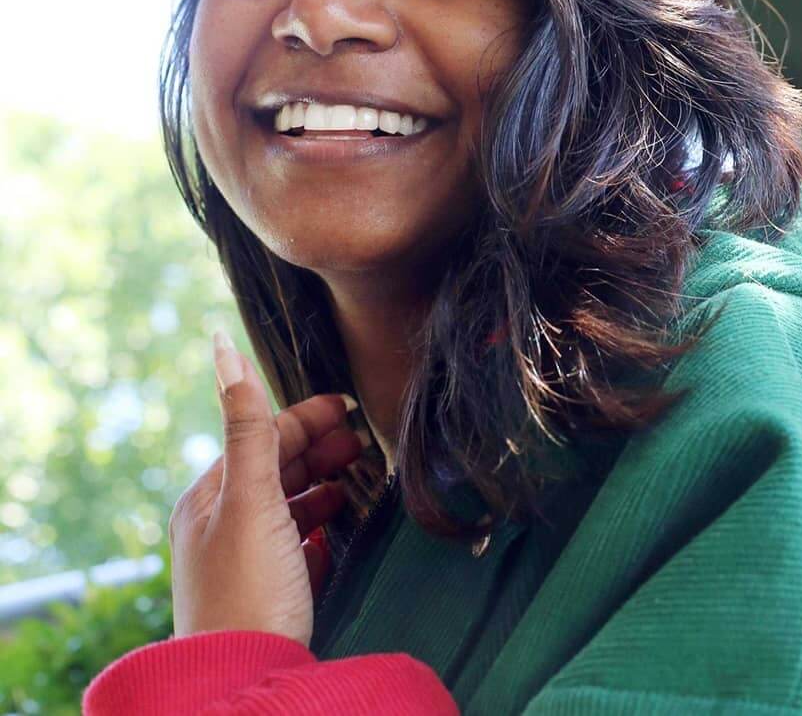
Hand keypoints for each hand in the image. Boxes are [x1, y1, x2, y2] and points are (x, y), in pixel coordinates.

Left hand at [168, 329, 368, 647]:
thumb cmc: (246, 592)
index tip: (350, 407)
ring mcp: (242, 563)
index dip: (305, 418)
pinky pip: (295, 546)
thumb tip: (223, 348)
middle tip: (363, 440)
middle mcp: (219, 527)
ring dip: (321, 484)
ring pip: (286, 506)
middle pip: (274, 469)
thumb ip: (249, 427)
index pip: (260, 437)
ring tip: (358, 477)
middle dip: (317, 448)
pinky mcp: (265, 596)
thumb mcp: (251, 500)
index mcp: (209, 499)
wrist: (242, 687)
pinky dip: (318, 526)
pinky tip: (338, 527)